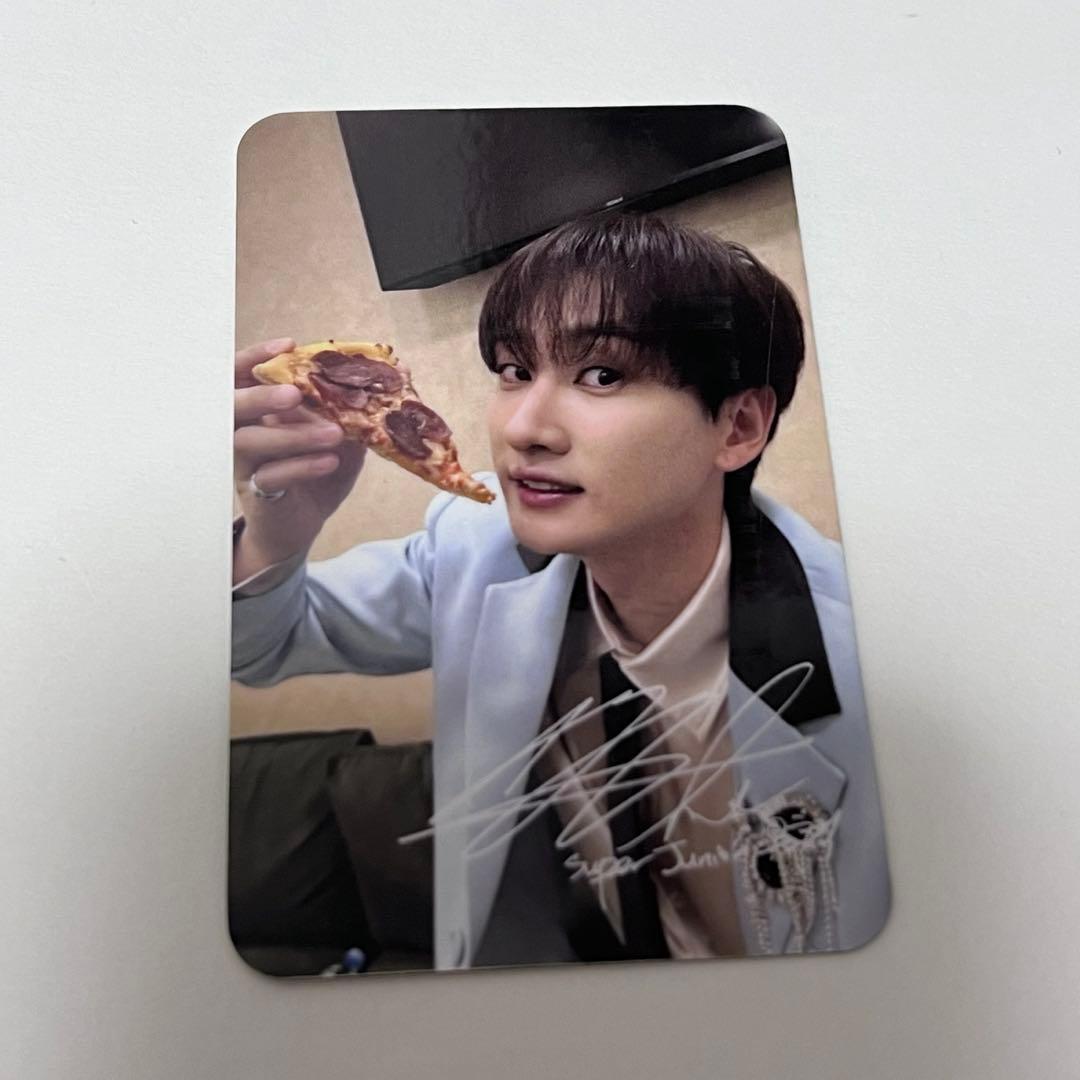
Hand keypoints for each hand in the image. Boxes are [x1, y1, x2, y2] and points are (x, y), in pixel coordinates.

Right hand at [233, 339, 366, 578]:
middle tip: (294, 393)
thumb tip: (397, 373)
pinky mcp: (257, 492)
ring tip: (334, 433)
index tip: (288, 345)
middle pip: (234, 405)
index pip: (243, 374)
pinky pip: (271, 476)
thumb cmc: (317, 471)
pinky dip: (301, 466)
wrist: (303, 523)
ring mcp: (245, 463)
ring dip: (293, 435)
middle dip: (262, 396)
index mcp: (259, 410)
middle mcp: (243, 431)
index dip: (258, 357)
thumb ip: (356, 408)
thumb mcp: (341, 436)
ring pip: (250, 441)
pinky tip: (329, 462)